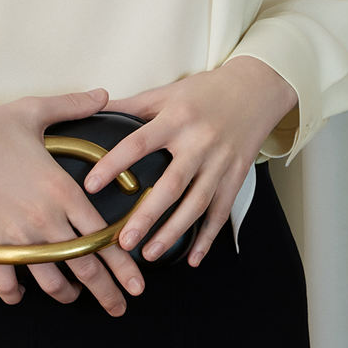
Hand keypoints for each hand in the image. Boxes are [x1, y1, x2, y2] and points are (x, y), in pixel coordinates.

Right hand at [0, 88, 147, 314]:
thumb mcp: (34, 111)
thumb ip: (73, 106)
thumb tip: (103, 93)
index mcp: (61, 190)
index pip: (103, 235)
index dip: (123, 261)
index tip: (137, 280)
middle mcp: (44, 219)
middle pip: (83, 265)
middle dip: (107, 290)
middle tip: (121, 306)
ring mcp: (17, 235)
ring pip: (50, 277)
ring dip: (67, 294)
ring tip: (78, 299)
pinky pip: (5, 277)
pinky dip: (13, 291)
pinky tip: (21, 295)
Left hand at [77, 57, 298, 265]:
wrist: (255, 89)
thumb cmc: (206, 91)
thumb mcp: (167, 93)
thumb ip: (131, 106)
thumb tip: (92, 108)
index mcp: (176, 119)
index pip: (139, 144)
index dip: (114, 164)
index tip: (91, 185)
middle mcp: (199, 142)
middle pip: (172, 184)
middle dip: (147, 215)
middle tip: (123, 241)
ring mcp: (220, 162)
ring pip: (197, 203)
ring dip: (174, 232)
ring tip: (150, 253)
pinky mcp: (236, 176)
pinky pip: (221, 211)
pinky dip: (209, 237)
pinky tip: (192, 258)